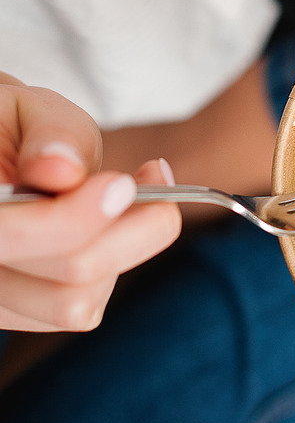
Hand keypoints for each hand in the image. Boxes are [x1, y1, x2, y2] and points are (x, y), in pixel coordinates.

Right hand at [0, 73, 180, 331]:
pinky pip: (83, 308)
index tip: (122, 183)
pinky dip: (109, 266)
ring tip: (125, 195)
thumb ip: (51, 132)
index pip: (11, 234)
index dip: (74, 218)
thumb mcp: (30, 108)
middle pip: (70, 272)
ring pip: (78, 303)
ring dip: (121, 248)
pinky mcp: (20, 314)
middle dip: (128, 228)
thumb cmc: (17, 128)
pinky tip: (107, 225)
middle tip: (152, 175)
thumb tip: (60, 169)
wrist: (2, 156)